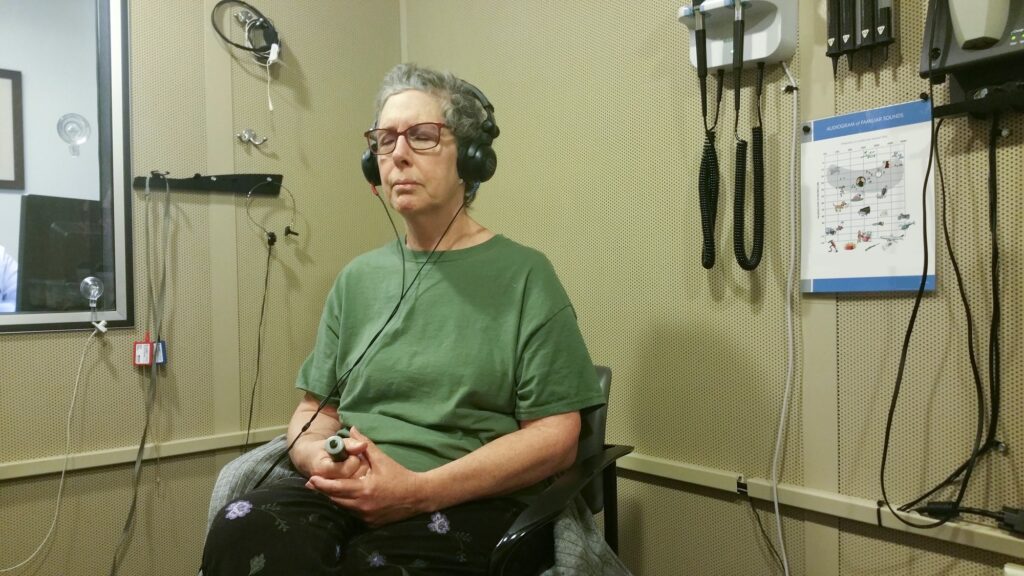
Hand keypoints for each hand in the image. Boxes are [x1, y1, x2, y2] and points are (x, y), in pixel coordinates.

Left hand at [304, 427, 428, 525]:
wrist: (418, 496)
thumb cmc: (400, 476)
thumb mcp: (382, 459)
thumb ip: (365, 444)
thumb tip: (352, 428)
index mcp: (365, 489)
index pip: (336, 488)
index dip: (322, 484)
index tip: (311, 479)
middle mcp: (363, 506)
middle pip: (336, 500)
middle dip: (324, 491)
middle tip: (312, 483)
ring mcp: (366, 517)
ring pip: (343, 508)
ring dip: (335, 498)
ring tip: (325, 488)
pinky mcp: (370, 523)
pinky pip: (353, 514)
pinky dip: (348, 505)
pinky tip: (344, 497)